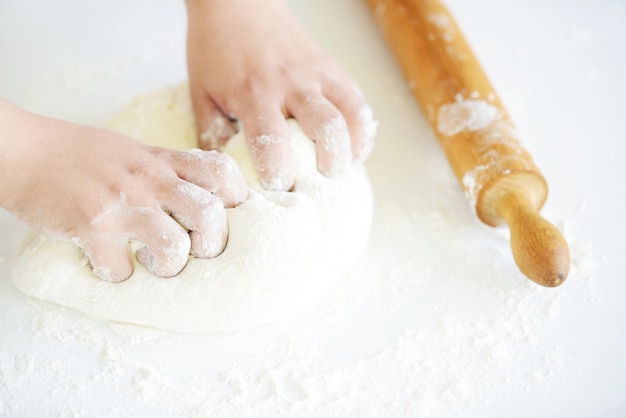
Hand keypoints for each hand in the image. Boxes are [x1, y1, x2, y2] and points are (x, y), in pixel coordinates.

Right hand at [0, 99, 247, 281]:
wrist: (21, 149)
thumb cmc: (77, 153)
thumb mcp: (132, 150)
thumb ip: (166, 169)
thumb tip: (198, 196)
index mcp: (162, 161)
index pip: (222, 172)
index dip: (236, 199)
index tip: (227, 215)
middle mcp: (148, 180)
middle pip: (210, 216)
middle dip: (212, 244)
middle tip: (196, 250)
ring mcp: (120, 203)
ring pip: (175, 247)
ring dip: (169, 266)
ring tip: (153, 261)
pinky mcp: (90, 227)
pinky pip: (121, 269)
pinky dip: (118, 275)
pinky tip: (110, 263)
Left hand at [186, 0, 376, 190]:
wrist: (238, 3)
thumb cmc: (216, 50)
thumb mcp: (201, 93)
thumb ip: (211, 135)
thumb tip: (225, 175)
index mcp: (253, 93)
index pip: (271, 140)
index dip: (278, 172)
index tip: (278, 189)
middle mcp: (290, 83)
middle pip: (325, 128)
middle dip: (328, 163)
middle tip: (320, 183)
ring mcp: (317, 73)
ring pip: (350, 114)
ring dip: (352, 148)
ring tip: (343, 167)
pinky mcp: (331, 67)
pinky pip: (357, 100)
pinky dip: (361, 128)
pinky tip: (354, 147)